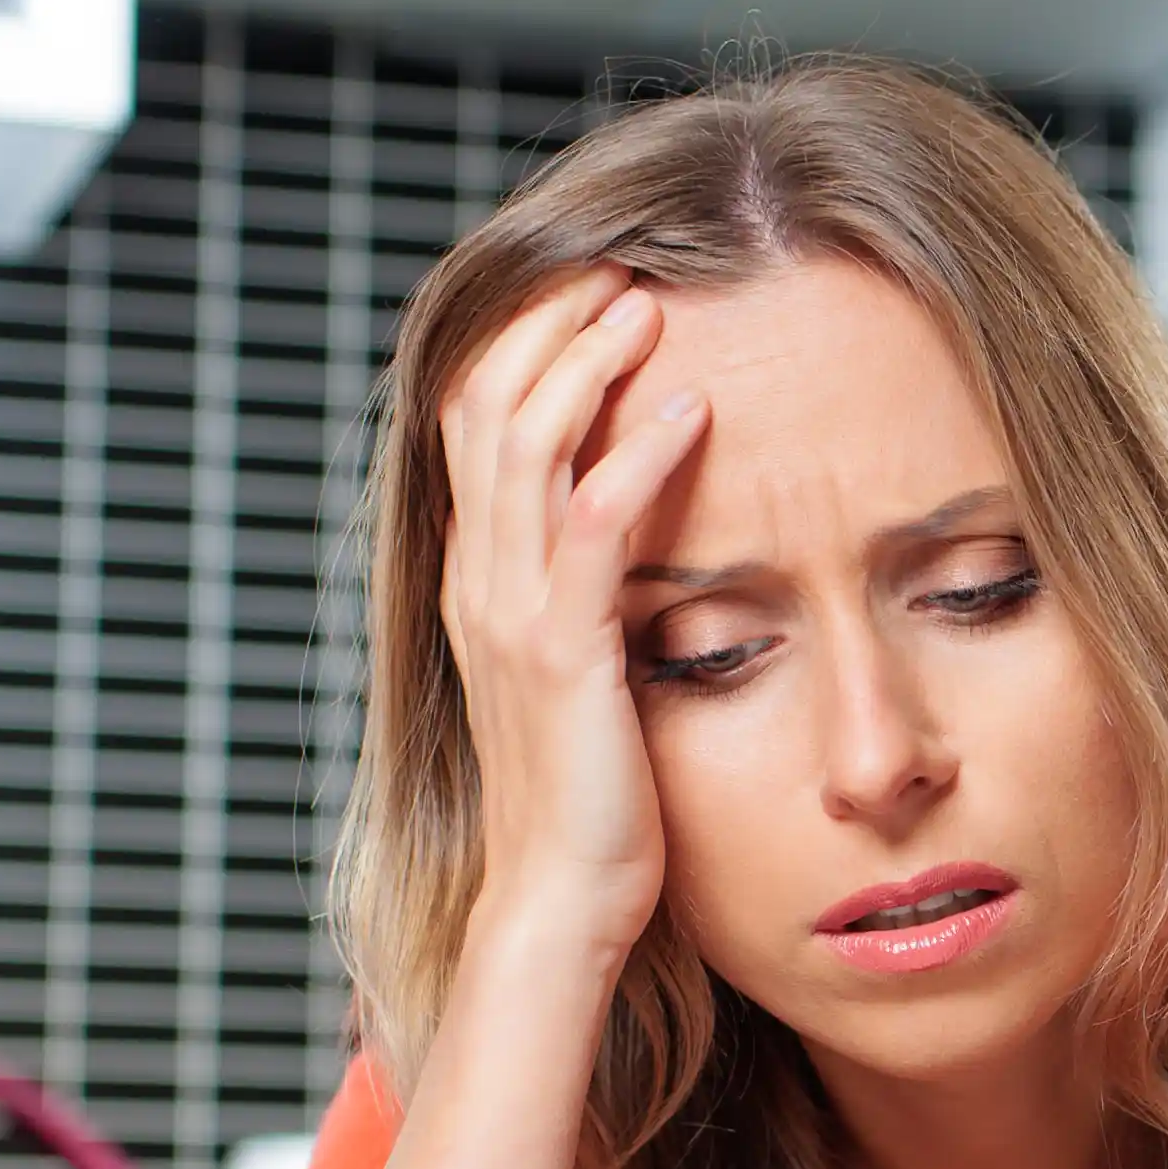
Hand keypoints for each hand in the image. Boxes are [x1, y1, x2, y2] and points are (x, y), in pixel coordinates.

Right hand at [436, 266, 712, 968]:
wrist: (557, 902)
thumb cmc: (591, 800)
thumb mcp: (581, 675)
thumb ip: (588, 600)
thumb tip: (634, 539)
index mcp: (478, 581)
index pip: (475, 423)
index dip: (524, 344)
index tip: (591, 291)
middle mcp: (477, 582)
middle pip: (485, 404)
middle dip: (550, 322)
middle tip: (621, 266)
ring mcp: (510, 614)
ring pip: (525, 444)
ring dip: (589, 361)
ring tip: (652, 304)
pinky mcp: (562, 654)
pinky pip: (592, 527)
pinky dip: (639, 456)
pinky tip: (692, 412)